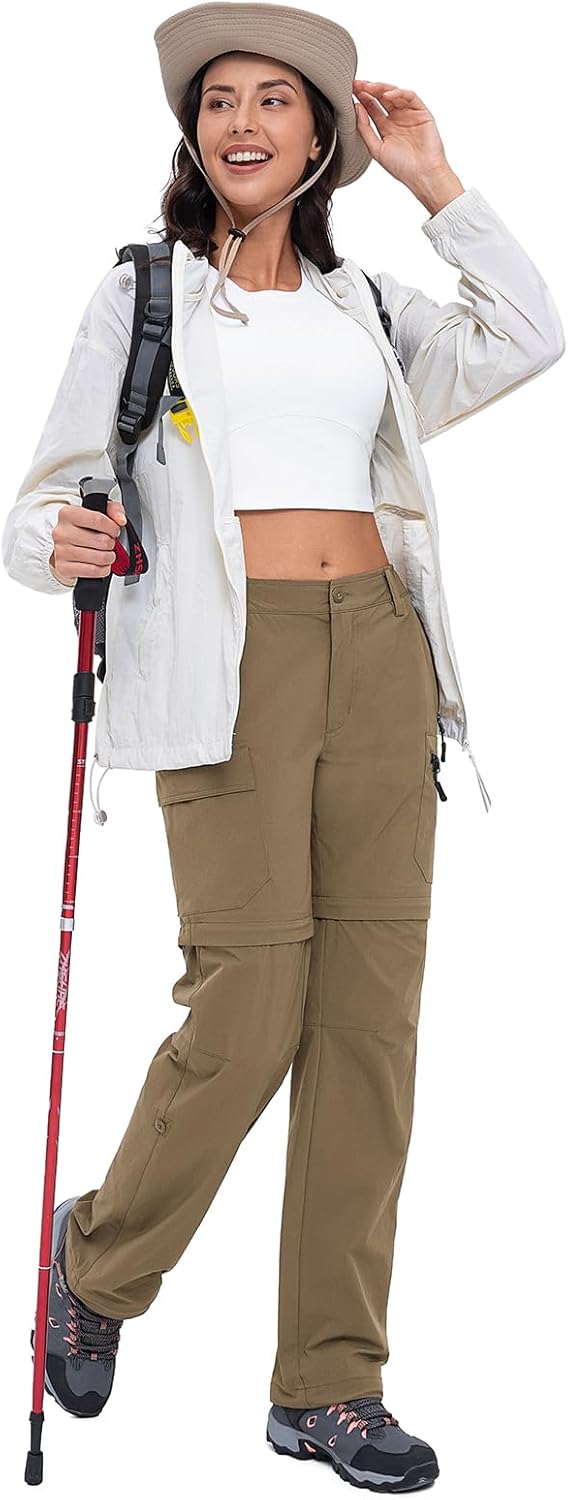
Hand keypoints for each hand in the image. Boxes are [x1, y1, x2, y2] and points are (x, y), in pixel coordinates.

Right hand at [50, 499, 125, 580]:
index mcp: (68, 514)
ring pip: (99, 558)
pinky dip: (103, 569)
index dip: (112, 528)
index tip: (114, 531)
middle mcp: (62, 532)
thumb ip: (114, 509)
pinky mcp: (64, 568)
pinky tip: (101, 564)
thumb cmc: (83, 528)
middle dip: (111, 544)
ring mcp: (61, 551)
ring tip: (106, 553)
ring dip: (109, 557)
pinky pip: (93, 571)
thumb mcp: (99, 511)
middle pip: (101, 541)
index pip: (98, 520)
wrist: (65, 545)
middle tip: (108, 543)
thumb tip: (120, 519)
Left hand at [353, 80, 456, 200]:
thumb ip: (364, 129)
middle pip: (381, 98)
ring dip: (381, 88)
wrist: (422, 176)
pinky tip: (387, 94)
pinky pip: (410, 97)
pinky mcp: (422, 112)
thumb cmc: (402, 167)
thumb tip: (356, 109)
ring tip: (369, 88)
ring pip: (394, 94)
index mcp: (385, 127)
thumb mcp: (376, 149)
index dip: (361, 98)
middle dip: (369, 90)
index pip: (371, 107)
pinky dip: (399, 93)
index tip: (349, 91)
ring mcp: (409, 114)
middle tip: (357, 85)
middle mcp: (397, 119)